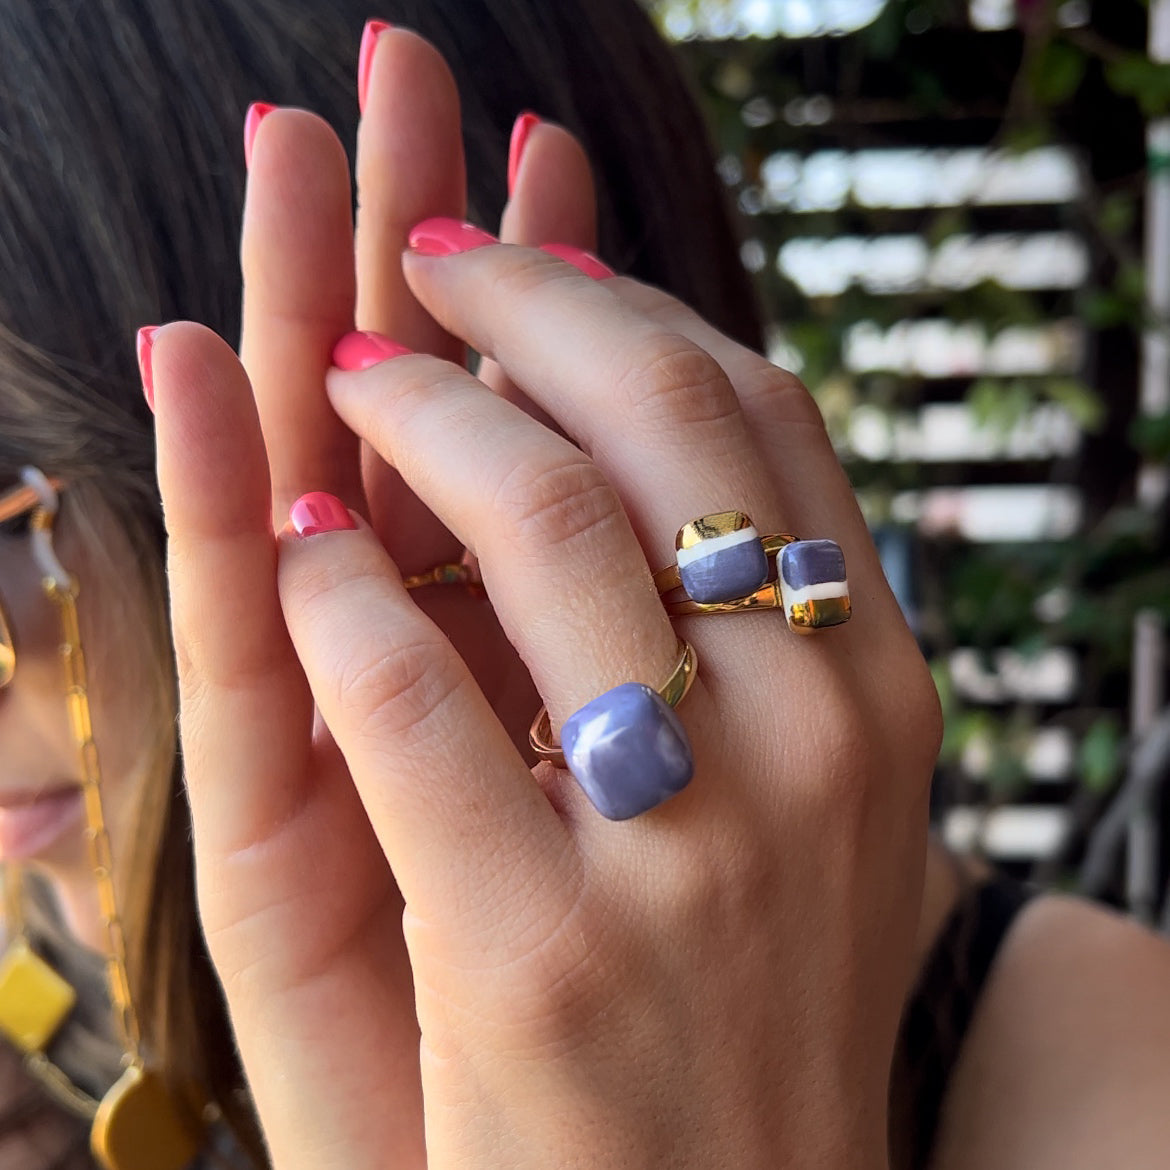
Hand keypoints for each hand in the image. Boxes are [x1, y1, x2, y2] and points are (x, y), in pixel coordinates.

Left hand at [154, 34, 939, 1169]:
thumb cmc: (744, 996)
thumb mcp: (806, 795)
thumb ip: (759, 626)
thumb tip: (668, 440)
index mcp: (876, 691)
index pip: (756, 412)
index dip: (628, 303)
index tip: (531, 260)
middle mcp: (811, 742)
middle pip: (650, 417)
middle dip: (516, 294)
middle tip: (419, 247)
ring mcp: (686, 845)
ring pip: (533, 519)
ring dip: (412, 406)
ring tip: (339, 368)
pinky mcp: (538, 952)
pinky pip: (405, 698)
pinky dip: (335, 591)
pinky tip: (297, 544)